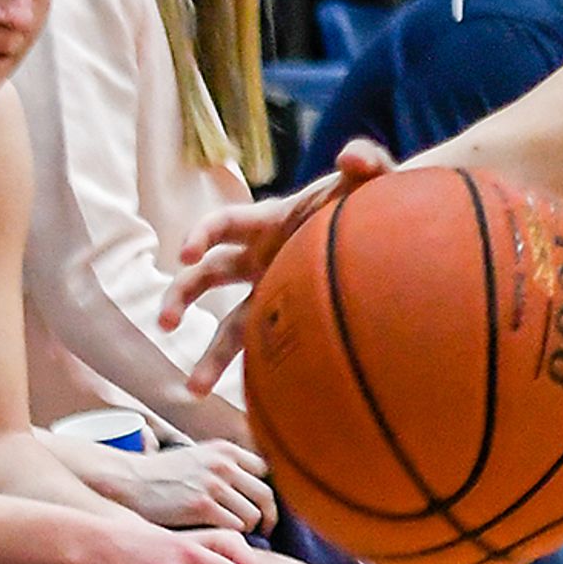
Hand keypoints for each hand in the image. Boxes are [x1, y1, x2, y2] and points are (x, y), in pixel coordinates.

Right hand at [108, 437, 275, 533]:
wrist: (131, 483)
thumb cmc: (164, 474)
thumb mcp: (199, 456)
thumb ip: (225, 465)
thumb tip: (253, 487)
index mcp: (226, 451)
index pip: (265, 471)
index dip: (265, 492)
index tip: (263, 506)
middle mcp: (224, 465)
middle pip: (265, 495)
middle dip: (269, 516)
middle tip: (265, 530)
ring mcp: (213, 485)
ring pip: (252, 515)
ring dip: (248, 529)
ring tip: (238, 537)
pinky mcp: (202, 506)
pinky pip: (234, 527)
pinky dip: (232, 537)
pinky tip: (222, 540)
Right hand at [167, 140, 393, 393]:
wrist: (396, 233)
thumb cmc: (376, 200)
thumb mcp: (373, 179)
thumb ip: (367, 162)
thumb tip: (352, 157)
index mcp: (271, 223)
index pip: (225, 224)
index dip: (202, 234)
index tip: (186, 253)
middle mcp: (261, 259)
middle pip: (208, 276)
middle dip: (182, 296)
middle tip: (166, 322)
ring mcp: (272, 292)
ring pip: (229, 326)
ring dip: (210, 355)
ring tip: (194, 390)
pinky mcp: (290, 321)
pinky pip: (267, 348)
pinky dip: (259, 373)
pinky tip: (254, 406)